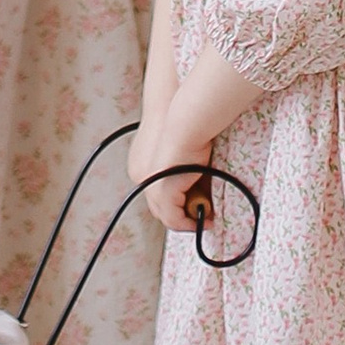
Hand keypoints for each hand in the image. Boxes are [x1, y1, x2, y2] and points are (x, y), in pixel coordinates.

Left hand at [129, 110, 214, 233]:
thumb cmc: (187, 130)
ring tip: (205, 219)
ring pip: (166, 216)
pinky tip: (203, 220)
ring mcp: (149, 185)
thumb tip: (198, 191)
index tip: (194, 207)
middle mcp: (140, 176)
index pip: (154, 193)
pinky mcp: (162, 192)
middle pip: (158, 207)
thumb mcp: (180, 155)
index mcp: (139, 164)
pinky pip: (174, 219)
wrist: (186, 121)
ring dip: (186, 220)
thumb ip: (183, 174)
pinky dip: (188, 223)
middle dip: (180, 216)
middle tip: (201, 216)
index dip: (175, 204)